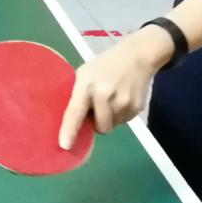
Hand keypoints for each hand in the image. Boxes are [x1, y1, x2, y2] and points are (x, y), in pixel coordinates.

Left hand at [58, 28, 173, 147]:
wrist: (136, 56)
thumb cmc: (103, 65)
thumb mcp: (84, 74)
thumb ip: (78, 95)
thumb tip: (73, 122)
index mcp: (87, 86)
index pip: (75, 111)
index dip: (69, 130)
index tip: (65, 146)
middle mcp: (105, 95)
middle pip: (99, 128)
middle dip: (96, 123)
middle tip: (96, 108)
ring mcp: (124, 102)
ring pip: (112, 126)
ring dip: (108, 119)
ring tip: (110, 100)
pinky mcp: (137, 107)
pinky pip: (123, 122)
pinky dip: (119, 115)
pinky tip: (121, 98)